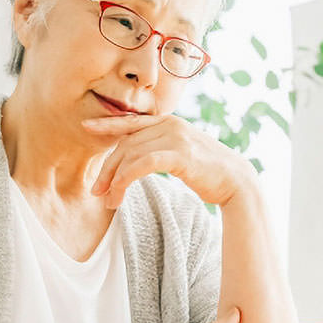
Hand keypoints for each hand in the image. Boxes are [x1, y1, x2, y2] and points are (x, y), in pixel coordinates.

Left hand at [81, 114, 255, 208]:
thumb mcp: (181, 153)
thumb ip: (161, 148)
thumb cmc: (208, 171)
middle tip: (96, 191)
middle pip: (126, 143)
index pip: (131, 122)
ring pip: (131, 154)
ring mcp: (175, 137)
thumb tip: (138, 158)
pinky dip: (127, 178)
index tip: (87, 127)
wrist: (236, 180)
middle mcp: (170, 124)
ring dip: (114, 179)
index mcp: (169, 122)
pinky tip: (120, 191)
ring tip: (108, 200)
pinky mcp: (179, 154)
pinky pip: (142, 163)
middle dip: (107, 168)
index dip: (108, 125)